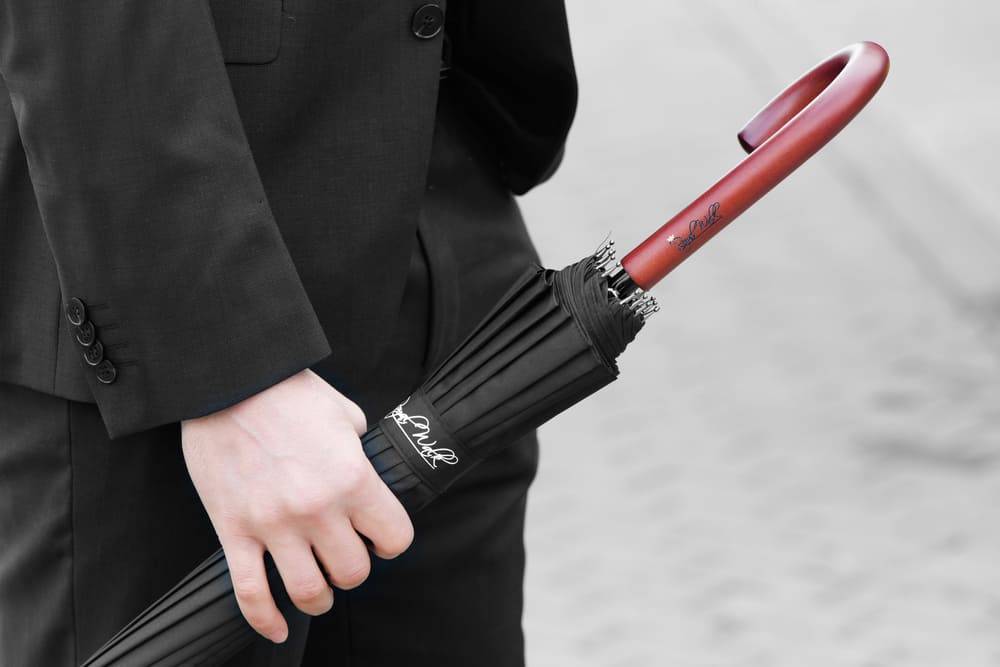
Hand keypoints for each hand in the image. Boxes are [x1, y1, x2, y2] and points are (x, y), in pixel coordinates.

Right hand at [181, 369, 413, 642]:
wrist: (228, 381)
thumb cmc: (289, 392)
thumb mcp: (345, 414)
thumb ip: (361, 448)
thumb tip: (364, 466)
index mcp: (352, 479)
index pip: (394, 538)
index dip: (391, 542)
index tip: (380, 538)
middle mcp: (316, 509)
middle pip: (352, 573)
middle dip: (353, 571)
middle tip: (345, 559)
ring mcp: (273, 525)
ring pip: (307, 592)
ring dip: (318, 599)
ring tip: (318, 594)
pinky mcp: (234, 531)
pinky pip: (250, 593)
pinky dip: (265, 620)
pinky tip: (277, 629)